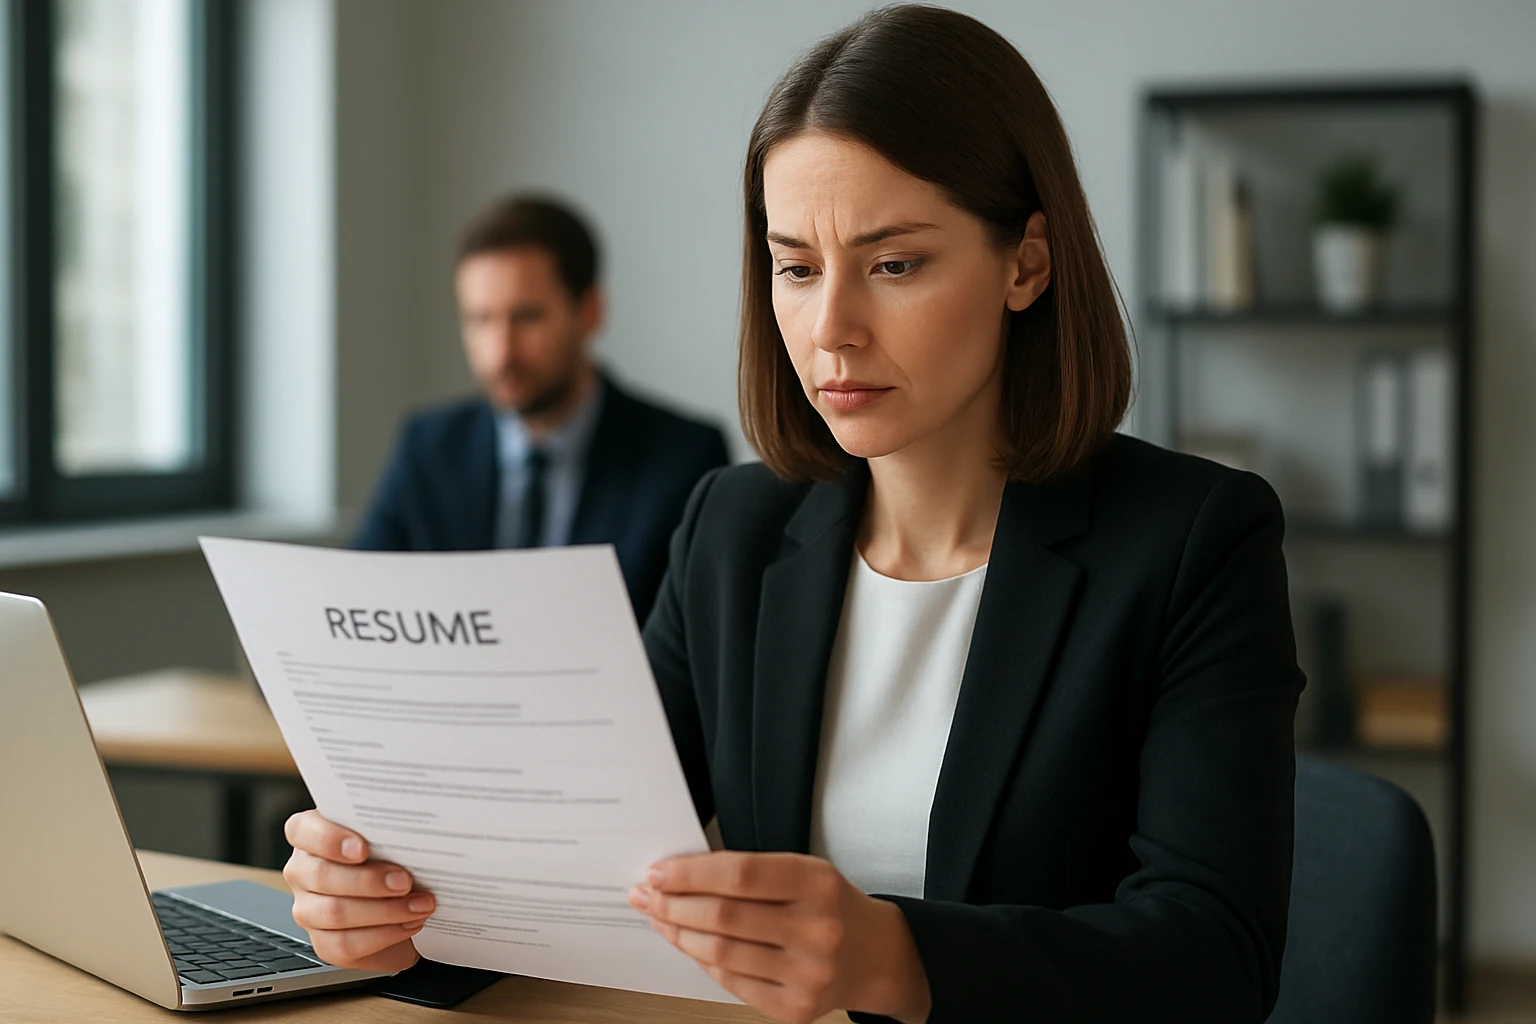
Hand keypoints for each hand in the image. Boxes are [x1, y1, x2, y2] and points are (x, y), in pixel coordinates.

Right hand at [281, 809, 433, 971]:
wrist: (403, 901)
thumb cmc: (392, 858)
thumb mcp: (388, 837)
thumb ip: (386, 830)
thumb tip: (408, 832)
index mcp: (310, 835)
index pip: (302, 830)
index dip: (329, 839)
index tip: (362, 848)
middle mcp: (303, 872)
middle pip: (322, 876)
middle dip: (369, 880)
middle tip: (405, 881)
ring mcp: (309, 910)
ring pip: (335, 913)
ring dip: (385, 910)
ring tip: (419, 905)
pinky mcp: (324, 943)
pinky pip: (346, 944)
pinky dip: (385, 934)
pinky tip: (410, 923)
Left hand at [628, 851, 930, 1023]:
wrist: (875, 955)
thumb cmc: (829, 906)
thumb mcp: (804, 872)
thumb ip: (751, 873)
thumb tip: (679, 876)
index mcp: (817, 883)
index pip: (740, 875)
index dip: (690, 874)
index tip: (657, 872)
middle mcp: (816, 929)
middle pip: (724, 917)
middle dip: (673, 904)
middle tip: (646, 895)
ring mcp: (808, 974)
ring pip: (721, 954)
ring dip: (679, 934)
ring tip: (659, 918)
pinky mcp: (796, 1008)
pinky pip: (732, 983)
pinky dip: (703, 962)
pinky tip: (690, 945)